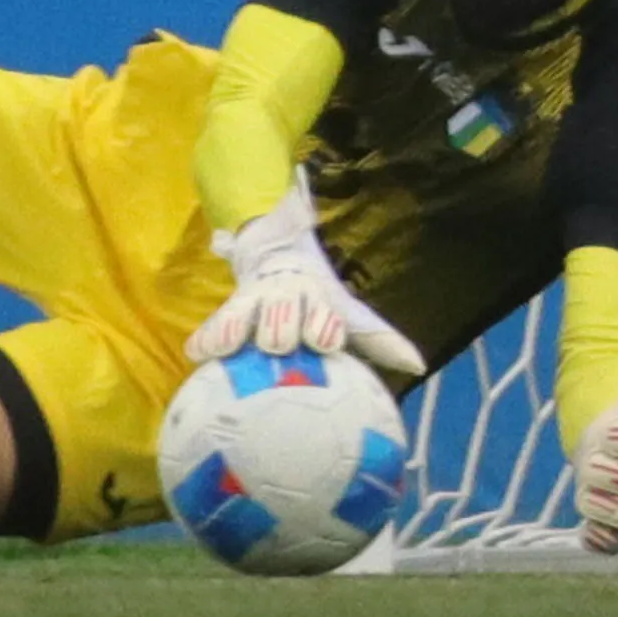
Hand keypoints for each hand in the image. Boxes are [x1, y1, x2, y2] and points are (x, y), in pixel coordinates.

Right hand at [188, 197, 426, 383]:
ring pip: (245, 315)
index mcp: (319, 300)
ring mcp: (254, 301)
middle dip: (282, 329)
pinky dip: (207, 338)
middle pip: (282, 316)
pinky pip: (214, 325)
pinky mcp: (227, 308)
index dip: (323, 328)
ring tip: (229, 345)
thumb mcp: (347, 312)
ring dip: (240, 328)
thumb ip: (379, 338)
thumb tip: (419, 365)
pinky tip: (198, 354)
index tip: (324, 342)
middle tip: (279, 343)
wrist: (274, 251)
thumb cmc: (317, 300)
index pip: (323, 317)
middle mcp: (286, 297)